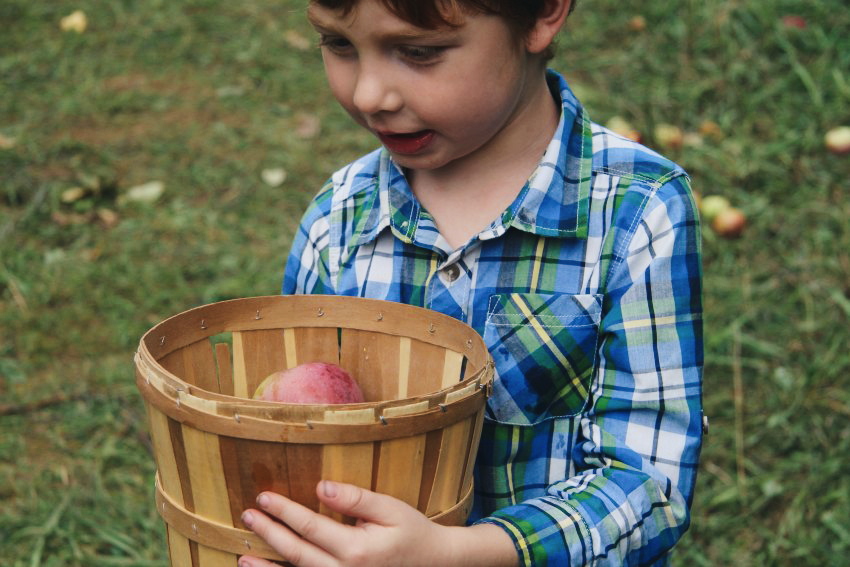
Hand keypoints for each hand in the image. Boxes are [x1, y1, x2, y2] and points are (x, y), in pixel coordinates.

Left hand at [238, 481, 517, 566]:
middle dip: (269, 534)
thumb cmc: (413, 532)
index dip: (284, 511)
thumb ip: (356, 499)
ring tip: (243, 558)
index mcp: (356, 549)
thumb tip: (321, 487)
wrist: (435, 565)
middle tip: (248, 515)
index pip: (310, 526)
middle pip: (297, 553)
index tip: (264, 497)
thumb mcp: (390, 509)